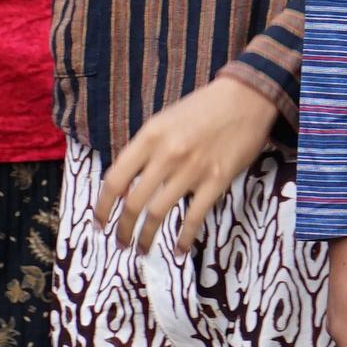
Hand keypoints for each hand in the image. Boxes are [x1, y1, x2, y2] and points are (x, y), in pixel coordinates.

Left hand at [94, 74, 279, 255]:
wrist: (247, 97)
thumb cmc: (203, 107)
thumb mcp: (164, 121)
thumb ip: (144, 150)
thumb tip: (126, 185)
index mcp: (150, 137)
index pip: (115, 180)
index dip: (102, 207)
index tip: (99, 223)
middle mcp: (167, 155)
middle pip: (134, 203)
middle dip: (123, 229)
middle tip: (122, 243)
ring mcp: (192, 170)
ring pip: (158, 213)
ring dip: (147, 237)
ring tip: (143, 249)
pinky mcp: (217, 180)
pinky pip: (195, 216)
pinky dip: (184, 237)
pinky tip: (179, 249)